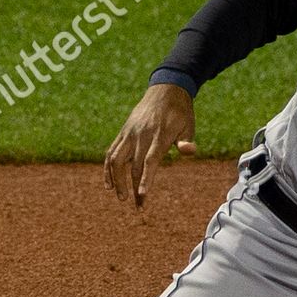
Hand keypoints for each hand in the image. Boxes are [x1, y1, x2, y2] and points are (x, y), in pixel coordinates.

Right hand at [104, 83, 196, 207]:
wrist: (165, 89)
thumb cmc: (180, 112)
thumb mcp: (189, 125)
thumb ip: (186, 141)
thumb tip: (190, 151)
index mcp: (159, 135)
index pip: (150, 160)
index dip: (145, 178)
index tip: (142, 195)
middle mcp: (141, 135)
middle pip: (132, 165)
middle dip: (133, 188)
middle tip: (139, 207)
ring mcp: (129, 133)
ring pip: (116, 160)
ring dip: (116, 181)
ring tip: (121, 198)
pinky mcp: (123, 132)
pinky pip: (110, 152)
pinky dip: (107, 169)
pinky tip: (109, 184)